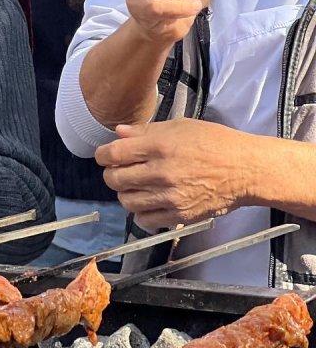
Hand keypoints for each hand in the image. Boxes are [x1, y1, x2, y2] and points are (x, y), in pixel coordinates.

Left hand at [95, 120, 251, 229]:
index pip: (114, 153)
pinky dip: (141, 214)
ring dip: (125, 194)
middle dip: (111, 174)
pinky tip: (147, 203)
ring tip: (134, 187)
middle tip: (119, 171)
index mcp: (159, 146)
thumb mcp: (179, 126)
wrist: (245, 169)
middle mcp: (161, 172)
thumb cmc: (214, 142)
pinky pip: (146, 221)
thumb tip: (119, 133)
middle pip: (115, 179)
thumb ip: (145, 131)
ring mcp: (170, 197)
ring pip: (127, 202)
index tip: (104, 156)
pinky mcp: (180, 216)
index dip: (102, 155)